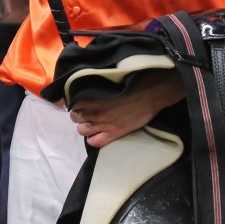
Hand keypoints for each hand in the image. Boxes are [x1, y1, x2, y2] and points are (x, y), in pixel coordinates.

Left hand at [69, 70, 184, 147]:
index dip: (75, 103)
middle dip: (79, 115)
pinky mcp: (114, 134)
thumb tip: (86, 85)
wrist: (151, 93)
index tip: (79, 102)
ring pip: (82, 130)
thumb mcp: (110, 81)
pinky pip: (95, 142)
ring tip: (92, 123)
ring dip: (85, 127)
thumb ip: (96, 87)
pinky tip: (98, 134)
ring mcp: (104, 124)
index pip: (73, 103)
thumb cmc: (132, 83)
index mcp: (93, 97)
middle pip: (75, 117)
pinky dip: (94, 139)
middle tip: (87, 112)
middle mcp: (96, 112)